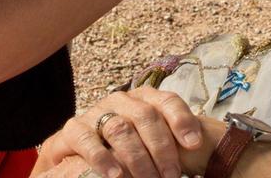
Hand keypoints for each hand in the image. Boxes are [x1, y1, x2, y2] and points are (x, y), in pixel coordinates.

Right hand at [35, 87, 202, 177]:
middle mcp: (120, 101)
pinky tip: (115, 175)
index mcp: (143, 100)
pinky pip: (86, 139)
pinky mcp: (72, 129)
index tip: (194, 143)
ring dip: (136, 157)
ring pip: (119, 128)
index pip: (167, 100)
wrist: (75, 154)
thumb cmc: (121, 150)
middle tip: (171, 175)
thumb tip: (198, 151)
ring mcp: (95, 112)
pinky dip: (101, 158)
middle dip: (161, 147)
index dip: (181, 119)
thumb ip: (168, 142)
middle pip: (146, 115)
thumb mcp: (147, 143)